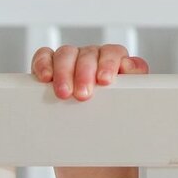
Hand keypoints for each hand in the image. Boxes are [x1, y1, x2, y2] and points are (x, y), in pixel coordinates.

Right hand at [30, 44, 148, 100]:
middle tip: (83, 94)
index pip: (113, 53)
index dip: (109, 64)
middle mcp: (92, 56)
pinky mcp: (49, 63)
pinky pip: (44, 55)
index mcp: (113, 60)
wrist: (94, 124)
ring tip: (64, 93)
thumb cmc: (113, 107)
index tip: (105, 80)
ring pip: (66, 53)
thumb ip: (135, 80)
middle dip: (85, 73)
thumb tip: (128, 65)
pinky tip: (45, 78)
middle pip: (88, 54)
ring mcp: (71, 58)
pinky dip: (43, 64)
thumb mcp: (128, 96)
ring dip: (64, 72)